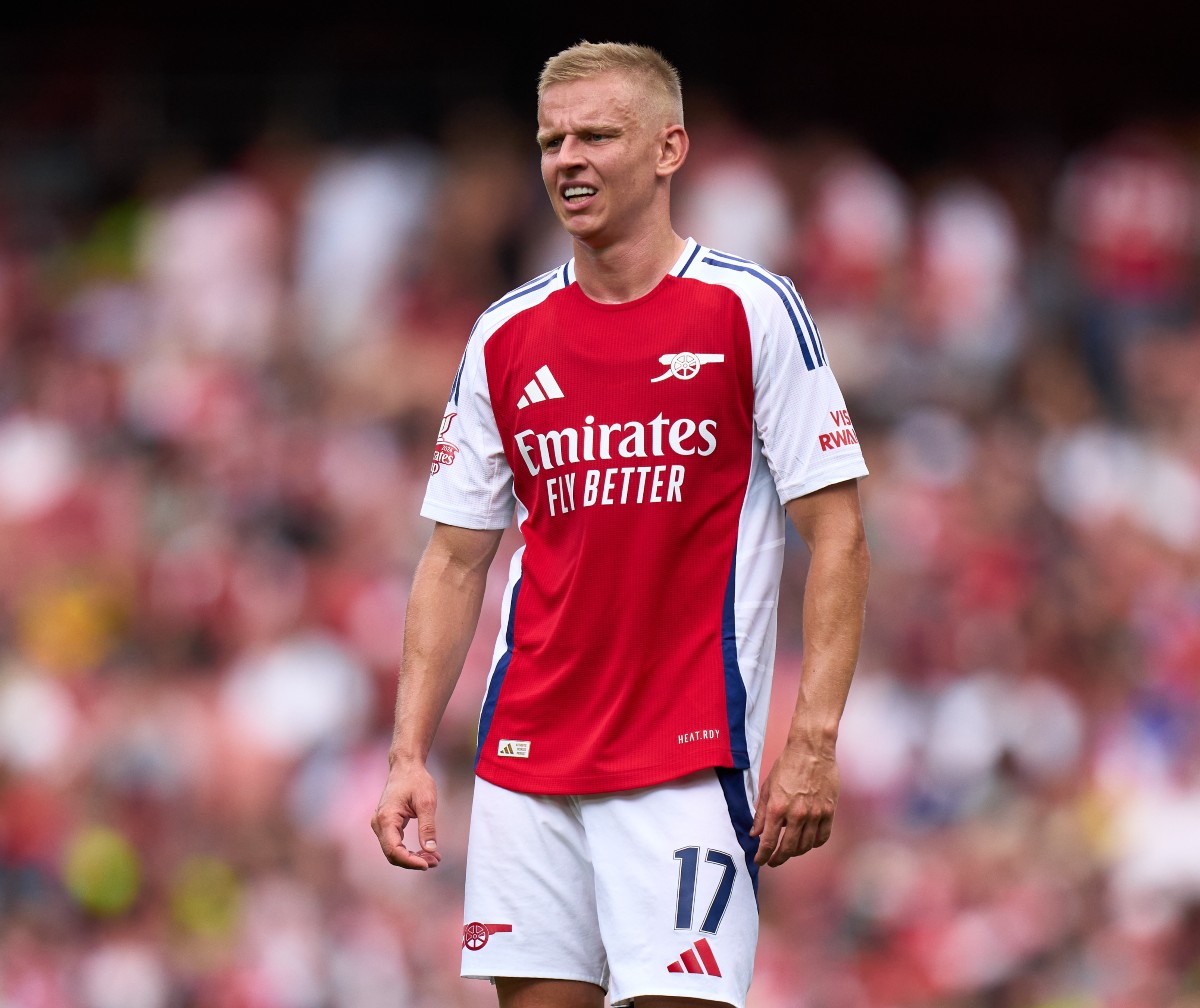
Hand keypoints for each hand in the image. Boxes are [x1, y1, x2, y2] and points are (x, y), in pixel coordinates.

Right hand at [371, 760, 440, 869]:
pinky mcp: (386, 824)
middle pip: (392, 854)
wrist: (406, 766)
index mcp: (386, 818)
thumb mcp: (426, 802)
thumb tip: (431, 850)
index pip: (394, 850)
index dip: (410, 861)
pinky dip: (409, 850)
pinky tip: (426, 852)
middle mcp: (379, 824)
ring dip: (412, 857)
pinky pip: (395, 843)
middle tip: (435, 862)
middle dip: (413, 861)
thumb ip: (427, 827)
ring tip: (434, 859)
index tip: (427, 864)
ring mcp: (381, 825)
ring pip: (393, 851)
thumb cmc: (416, 780)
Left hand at [749, 747, 838, 866]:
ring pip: (806, 846)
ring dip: (795, 852)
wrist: (811, 749)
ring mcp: (815, 814)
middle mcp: (797, 814)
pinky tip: (808, 842)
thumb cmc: (787, 766)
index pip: (769, 842)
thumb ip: (761, 813)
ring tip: (789, 850)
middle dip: (778, 858)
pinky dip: (814, 844)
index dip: (763, 856)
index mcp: (778, 808)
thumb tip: (754, 834)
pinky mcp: (829, 811)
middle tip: (773, 861)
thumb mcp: (768, 787)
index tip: (759, 861)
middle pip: (788, 849)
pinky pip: (822, 837)